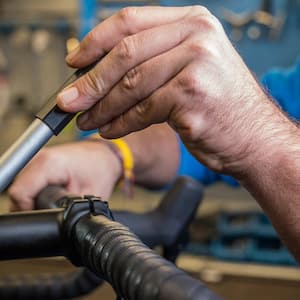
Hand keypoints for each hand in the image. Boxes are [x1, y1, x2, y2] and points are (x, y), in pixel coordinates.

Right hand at [8, 140, 121, 210]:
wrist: (105, 155)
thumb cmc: (101, 169)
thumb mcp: (89, 196)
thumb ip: (69, 211)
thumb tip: (55, 224)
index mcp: (49, 164)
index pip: (19, 193)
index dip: (28, 211)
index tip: (44, 216)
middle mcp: (39, 158)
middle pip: (18, 191)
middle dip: (31, 207)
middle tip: (52, 210)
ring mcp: (37, 159)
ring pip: (21, 188)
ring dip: (33, 199)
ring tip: (53, 201)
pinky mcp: (38, 163)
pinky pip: (27, 183)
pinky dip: (35, 193)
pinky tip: (50, 194)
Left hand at [57, 6, 288, 176]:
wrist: (254, 137)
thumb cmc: (220, 106)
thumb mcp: (189, 70)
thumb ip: (151, 63)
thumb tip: (100, 73)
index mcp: (193, 23)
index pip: (130, 22)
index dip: (95, 42)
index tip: (73, 62)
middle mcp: (196, 38)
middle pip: (125, 54)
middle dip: (90, 81)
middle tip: (69, 101)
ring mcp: (196, 66)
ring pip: (131, 84)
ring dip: (102, 106)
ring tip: (86, 120)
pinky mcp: (191, 97)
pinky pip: (142, 110)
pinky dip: (121, 123)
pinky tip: (110, 130)